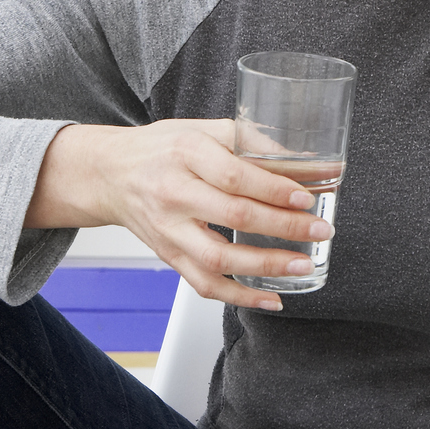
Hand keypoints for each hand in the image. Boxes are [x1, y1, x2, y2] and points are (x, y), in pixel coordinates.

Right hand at [25, 119, 331, 311]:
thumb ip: (251, 142)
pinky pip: (203, 284)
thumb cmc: (163, 148)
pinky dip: (239, 296)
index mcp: (185, 153)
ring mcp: (168, 229)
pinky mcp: (168, 255)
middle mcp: (172, 193)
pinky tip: (271, 299)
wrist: (110, 173)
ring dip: (265, 266)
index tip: (307, 197)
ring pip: (217, 258)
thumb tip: (306, 162)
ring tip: (301, 265)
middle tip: (319, 230)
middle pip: (233, 215)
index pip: (234, 175)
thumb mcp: (203, 129)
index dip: (274, 189)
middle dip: (283, 227)